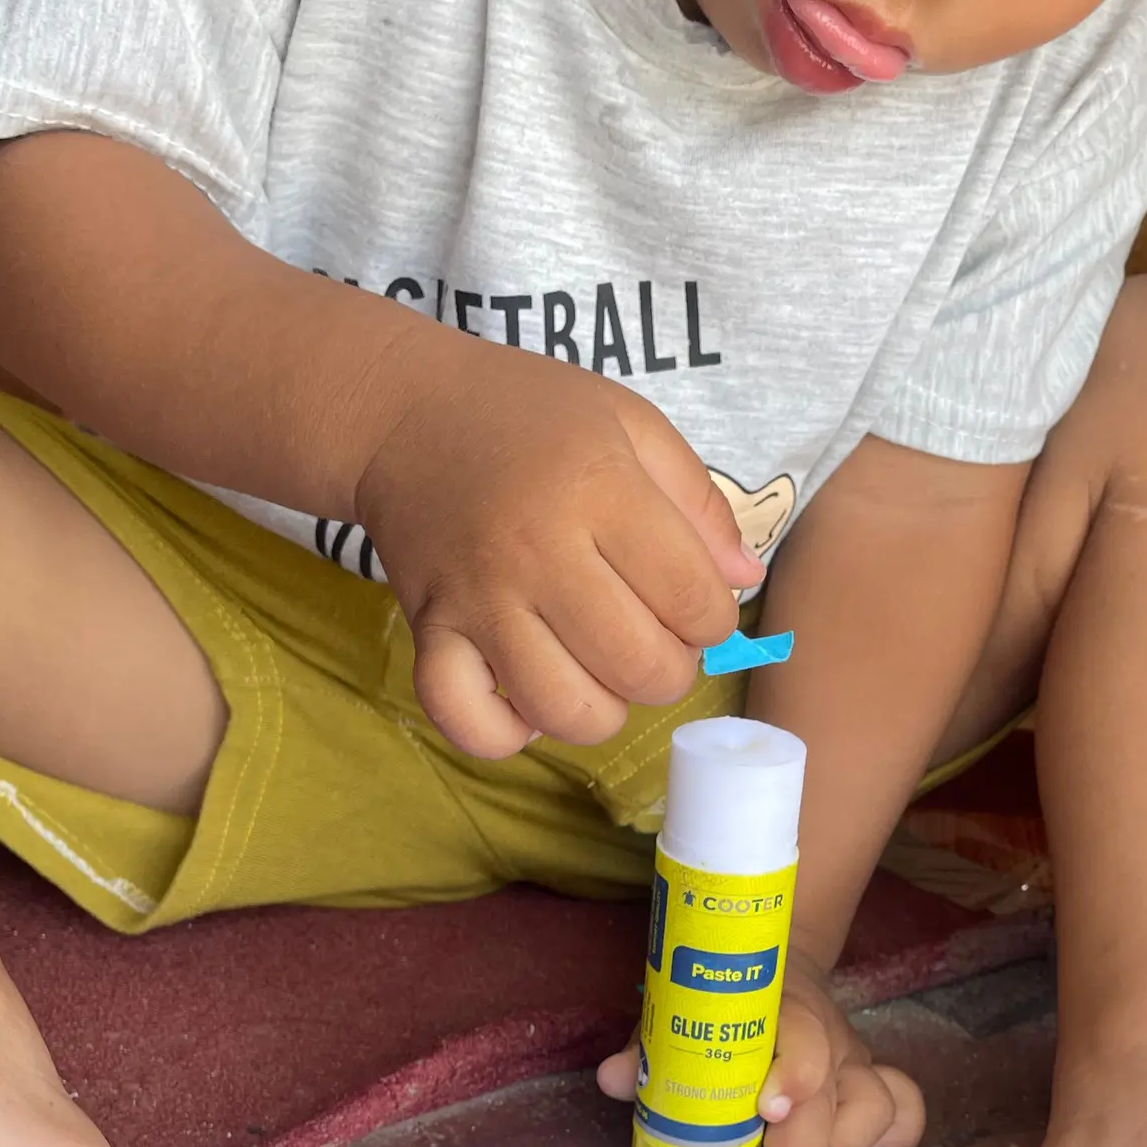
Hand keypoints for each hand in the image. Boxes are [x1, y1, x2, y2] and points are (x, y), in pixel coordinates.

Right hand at [354, 339, 761, 756]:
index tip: (693, 601)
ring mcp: (478, 601)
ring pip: (566, 711)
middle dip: (669, 670)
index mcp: (599, 491)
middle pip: (640, 668)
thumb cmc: (529, 415)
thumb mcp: (631, 424)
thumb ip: (700, 500)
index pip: (693, 600)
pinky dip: (507, 733)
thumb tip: (745, 580)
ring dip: (602, 709)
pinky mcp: (428, 633)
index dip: (714, 618)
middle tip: (650, 636)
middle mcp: (538, 553)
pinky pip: (470, 724)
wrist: (401, 412)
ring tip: (597, 669)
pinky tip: (527, 697)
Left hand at [597, 956, 925, 1146]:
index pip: (807, 1034)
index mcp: (784, 1010)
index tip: (768, 1111)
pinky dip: (887, 1144)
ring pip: (878, 1110)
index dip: (797, 1073)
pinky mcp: (867, 1090)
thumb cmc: (722, 1000)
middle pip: (842, 1095)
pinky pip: (903, 1116)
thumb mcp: (680, 1009)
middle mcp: (829, 1038)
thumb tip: (613, 1078)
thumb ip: (648, 1045)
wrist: (775, 963)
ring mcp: (855, 1066)